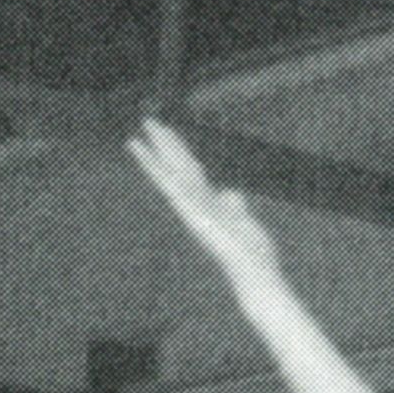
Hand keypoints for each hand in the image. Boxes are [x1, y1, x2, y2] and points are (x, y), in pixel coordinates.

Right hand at [129, 119, 280, 285]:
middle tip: (149, 120)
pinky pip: (174, 188)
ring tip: (141, 131)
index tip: (167, 134)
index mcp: (208, 204)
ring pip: (171, 173)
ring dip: (155, 151)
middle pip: (178, 166)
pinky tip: (153, 162)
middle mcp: (195, 204)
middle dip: (164, 144)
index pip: (190, 172)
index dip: (178, 152)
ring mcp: (192, 208)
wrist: (252, 272)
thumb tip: (229, 191)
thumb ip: (233, 204)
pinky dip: (159, 172)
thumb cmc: (251, 252)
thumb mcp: (243, 220)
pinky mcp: (191, 212)